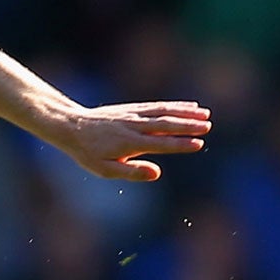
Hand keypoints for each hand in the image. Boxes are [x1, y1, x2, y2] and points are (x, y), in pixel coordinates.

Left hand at [49, 101, 211, 181]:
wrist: (71, 126)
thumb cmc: (88, 153)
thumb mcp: (105, 170)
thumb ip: (132, 172)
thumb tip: (157, 173)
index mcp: (130, 143)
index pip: (161, 143)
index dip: (180, 144)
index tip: (198, 144)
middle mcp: (134, 126)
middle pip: (166, 124)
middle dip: (188, 125)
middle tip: (208, 127)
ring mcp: (134, 114)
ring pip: (164, 112)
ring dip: (186, 113)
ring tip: (206, 115)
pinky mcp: (132, 108)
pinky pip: (157, 105)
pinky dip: (174, 105)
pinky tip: (190, 106)